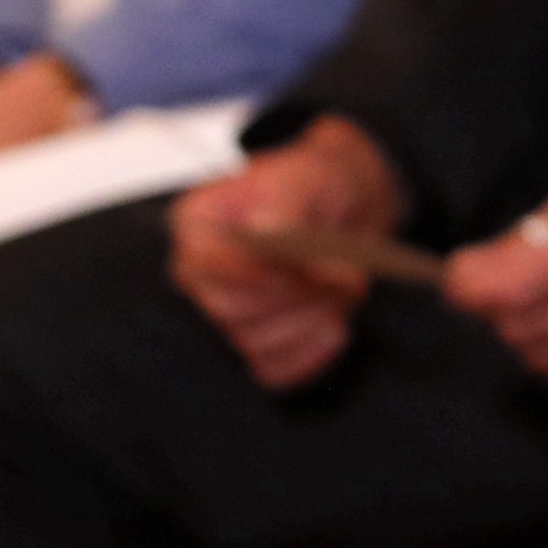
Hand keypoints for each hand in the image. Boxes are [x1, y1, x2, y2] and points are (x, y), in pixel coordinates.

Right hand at [170, 120, 407, 389]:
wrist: (348, 203)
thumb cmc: (320, 182)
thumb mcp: (309, 178)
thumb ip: (294, 219)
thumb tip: (303, 265)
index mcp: (199, 225)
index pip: (209, 264)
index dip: (261, 272)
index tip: (309, 266)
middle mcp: (201, 275)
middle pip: (233, 312)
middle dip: (299, 295)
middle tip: (348, 276)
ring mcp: (225, 314)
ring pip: (258, 343)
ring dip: (312, 320)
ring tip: (345, 289)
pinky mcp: (257, 343)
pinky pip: (277, 369)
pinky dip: (312, 351)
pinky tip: (335, 324)